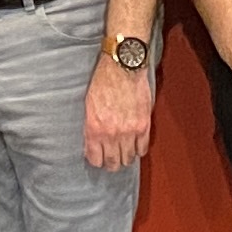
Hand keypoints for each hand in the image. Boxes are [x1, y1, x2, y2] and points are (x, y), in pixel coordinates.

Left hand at [84, 55, 156, 172]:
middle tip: (112, 161)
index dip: (97, 161)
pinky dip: (139, 150)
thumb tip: (94, 141)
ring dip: (126, 158)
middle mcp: (112, 133)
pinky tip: (136, 147)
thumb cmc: (103, 81)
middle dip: (111, 164)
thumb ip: (91, 126)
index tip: (98, 159)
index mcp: (94, 129)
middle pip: (113, 162)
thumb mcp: (89, 105)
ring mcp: (129, 131)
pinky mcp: (143, 125)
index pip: (95, 158)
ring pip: (128, 158)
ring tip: (124, 154)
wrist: (122, 67)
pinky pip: (143, 147)